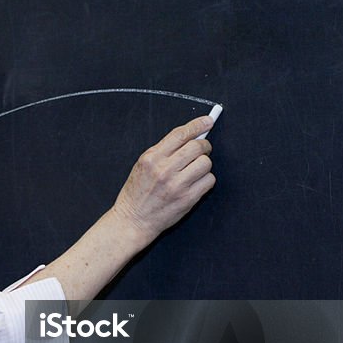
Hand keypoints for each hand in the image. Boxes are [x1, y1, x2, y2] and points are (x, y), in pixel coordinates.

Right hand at [110, 115, 215, 242]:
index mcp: (151, 158)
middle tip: (203, 150)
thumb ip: (163, 151)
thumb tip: (189, 138)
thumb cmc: (137, 193)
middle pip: (197, 147)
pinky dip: (205, 180)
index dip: (197, 125)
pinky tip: (195, 184)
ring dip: (204, 165)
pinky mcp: (187, 198)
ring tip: (194, 171)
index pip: (180, 134)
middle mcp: (164, 169)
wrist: (133, 220)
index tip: (208, 121)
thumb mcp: (142, 166)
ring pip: (206, 163)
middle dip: (204, 146)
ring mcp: (177, 185)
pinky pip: (209, 181)